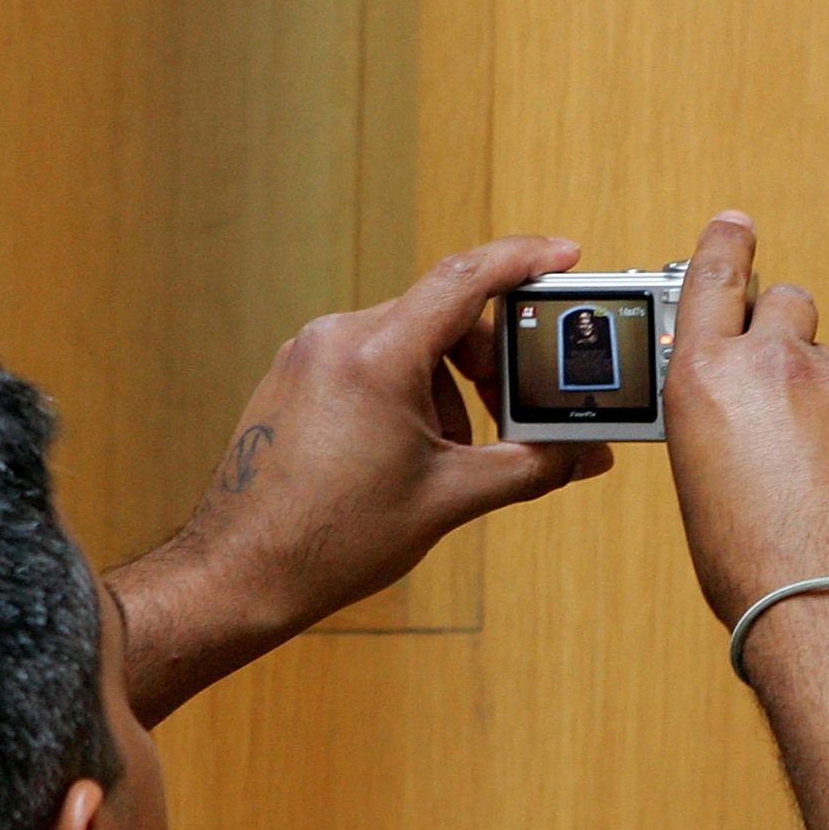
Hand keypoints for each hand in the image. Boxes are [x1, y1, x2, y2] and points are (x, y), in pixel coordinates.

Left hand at [115, 235, 612, 721]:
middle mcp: (337, 338)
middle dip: (490, 360)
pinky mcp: (294, 376)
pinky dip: (408, 391)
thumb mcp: (449, 500)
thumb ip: (531, 466)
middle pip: (442, 316)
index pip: (465, 280)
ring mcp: (309, 354)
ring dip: (448, 385)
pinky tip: (411, 452)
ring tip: (453, 454)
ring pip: (408, 342)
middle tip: (516, 411)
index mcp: (377, 356)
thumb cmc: (331, 540)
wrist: (240, 574)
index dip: (524, 260)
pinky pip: (370, 360)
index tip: (565, 255)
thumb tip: (587, 454)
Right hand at [662, 213, 828, 626]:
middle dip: (777, 321)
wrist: (819, 600)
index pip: (714, 276)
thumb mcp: (695, 470)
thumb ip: (716, 411)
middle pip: (784, 301)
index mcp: (707, 377)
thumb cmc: (742, 555)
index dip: (724, 243)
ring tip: (798, 453)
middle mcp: (772, 367)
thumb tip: (735, 399)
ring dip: (811, 387)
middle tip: (768, 363)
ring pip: (822, 359)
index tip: (734, 225)